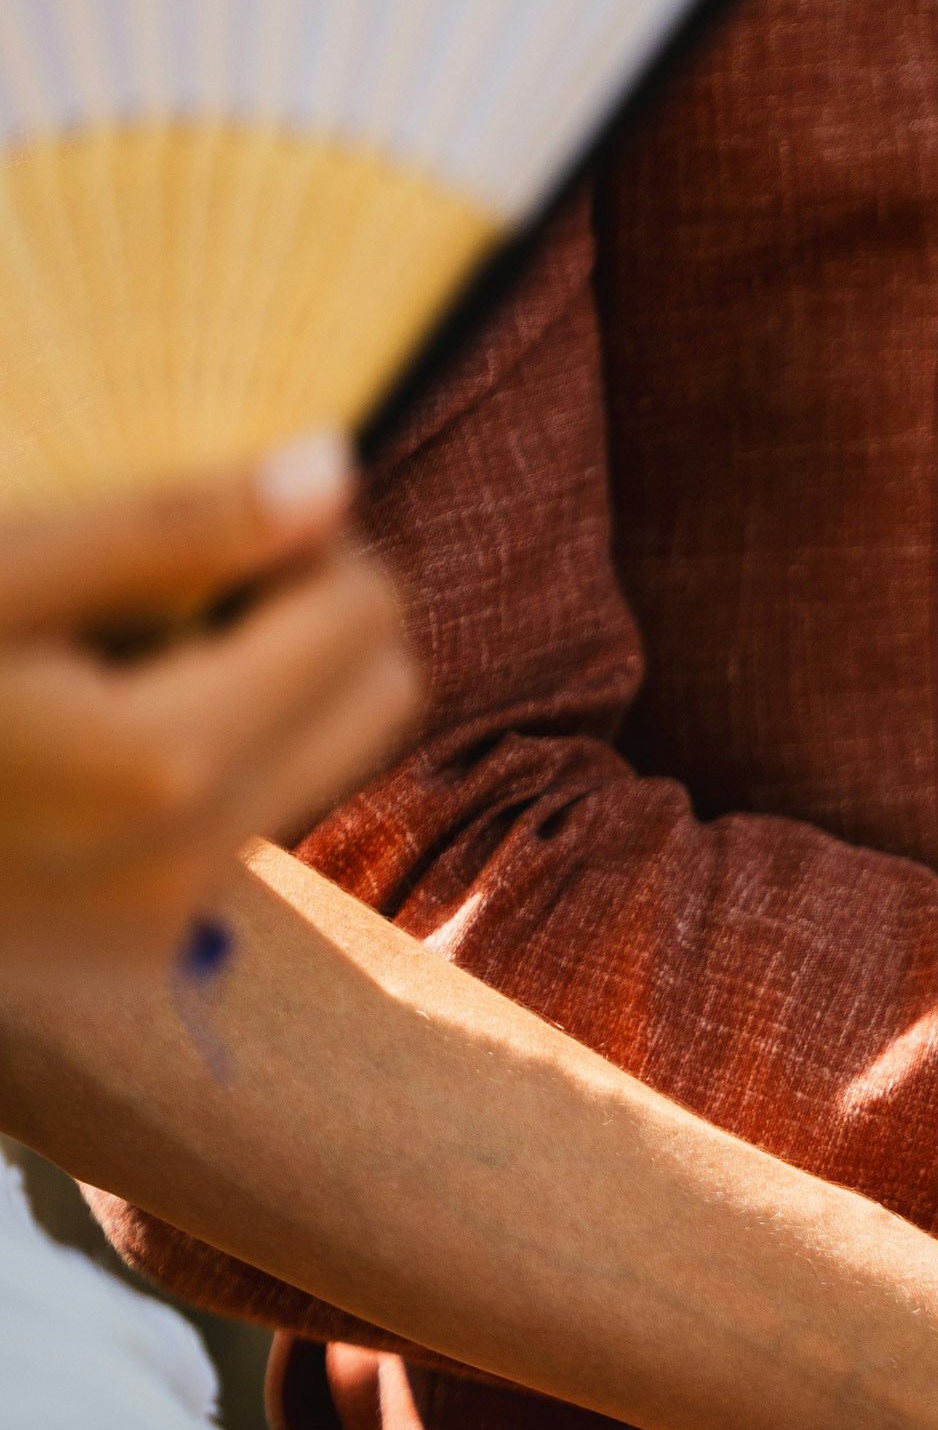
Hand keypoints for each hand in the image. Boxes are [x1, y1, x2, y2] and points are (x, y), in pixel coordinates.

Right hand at [0, 439, 418, 968]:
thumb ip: (166, 530)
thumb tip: (334, 468)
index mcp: (160, 767)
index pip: (364, 620)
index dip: (310, 545)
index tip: (227, 508)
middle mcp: (184, 872)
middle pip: (372, 703)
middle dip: (306, 621)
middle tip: (183, 568)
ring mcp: (158, 932)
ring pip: (307, 765)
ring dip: (253, 691)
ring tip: (102, 651)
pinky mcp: (127, 960)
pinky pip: (230, 830)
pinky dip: (195, 762)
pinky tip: (74, 729)